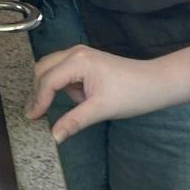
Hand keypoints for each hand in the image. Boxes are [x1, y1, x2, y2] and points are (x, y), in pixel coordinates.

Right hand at [29, 45, 172, 139]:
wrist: (157, 83)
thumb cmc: (132, 94)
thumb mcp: (101, 110)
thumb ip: (74, 121)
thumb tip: (54, 136)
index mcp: (77, 61)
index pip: (48, 81)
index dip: (38, 100)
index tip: (32, 119)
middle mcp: (75, 53)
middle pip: (43, 69)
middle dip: (36, 90)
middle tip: (34, 114)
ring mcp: (80, 54)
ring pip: (50, 68)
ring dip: (46, 86)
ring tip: (46, 109)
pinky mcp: (86, 60)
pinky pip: (62, 70)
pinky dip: (58, 84)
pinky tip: (69, 99)